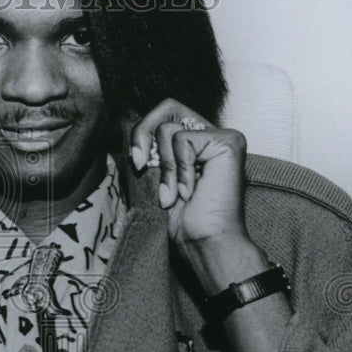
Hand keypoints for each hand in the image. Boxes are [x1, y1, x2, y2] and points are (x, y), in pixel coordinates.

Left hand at [128, 99, 264, 292]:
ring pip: (169, 129)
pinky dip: (178, 170)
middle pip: (166, 108)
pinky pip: (183, 140)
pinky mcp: (229, 141)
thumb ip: (147, 150)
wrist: (203, 243)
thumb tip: (123, 125)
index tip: (136, 163)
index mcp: (194, 141)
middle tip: (142, 165)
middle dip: (144, 136)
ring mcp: (222, 136)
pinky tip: (190, 192)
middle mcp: (210, 135)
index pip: (162, 115)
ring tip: (175, 194)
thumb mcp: (152, 176)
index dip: (141, 133)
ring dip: (164, 168)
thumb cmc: (180, 219)